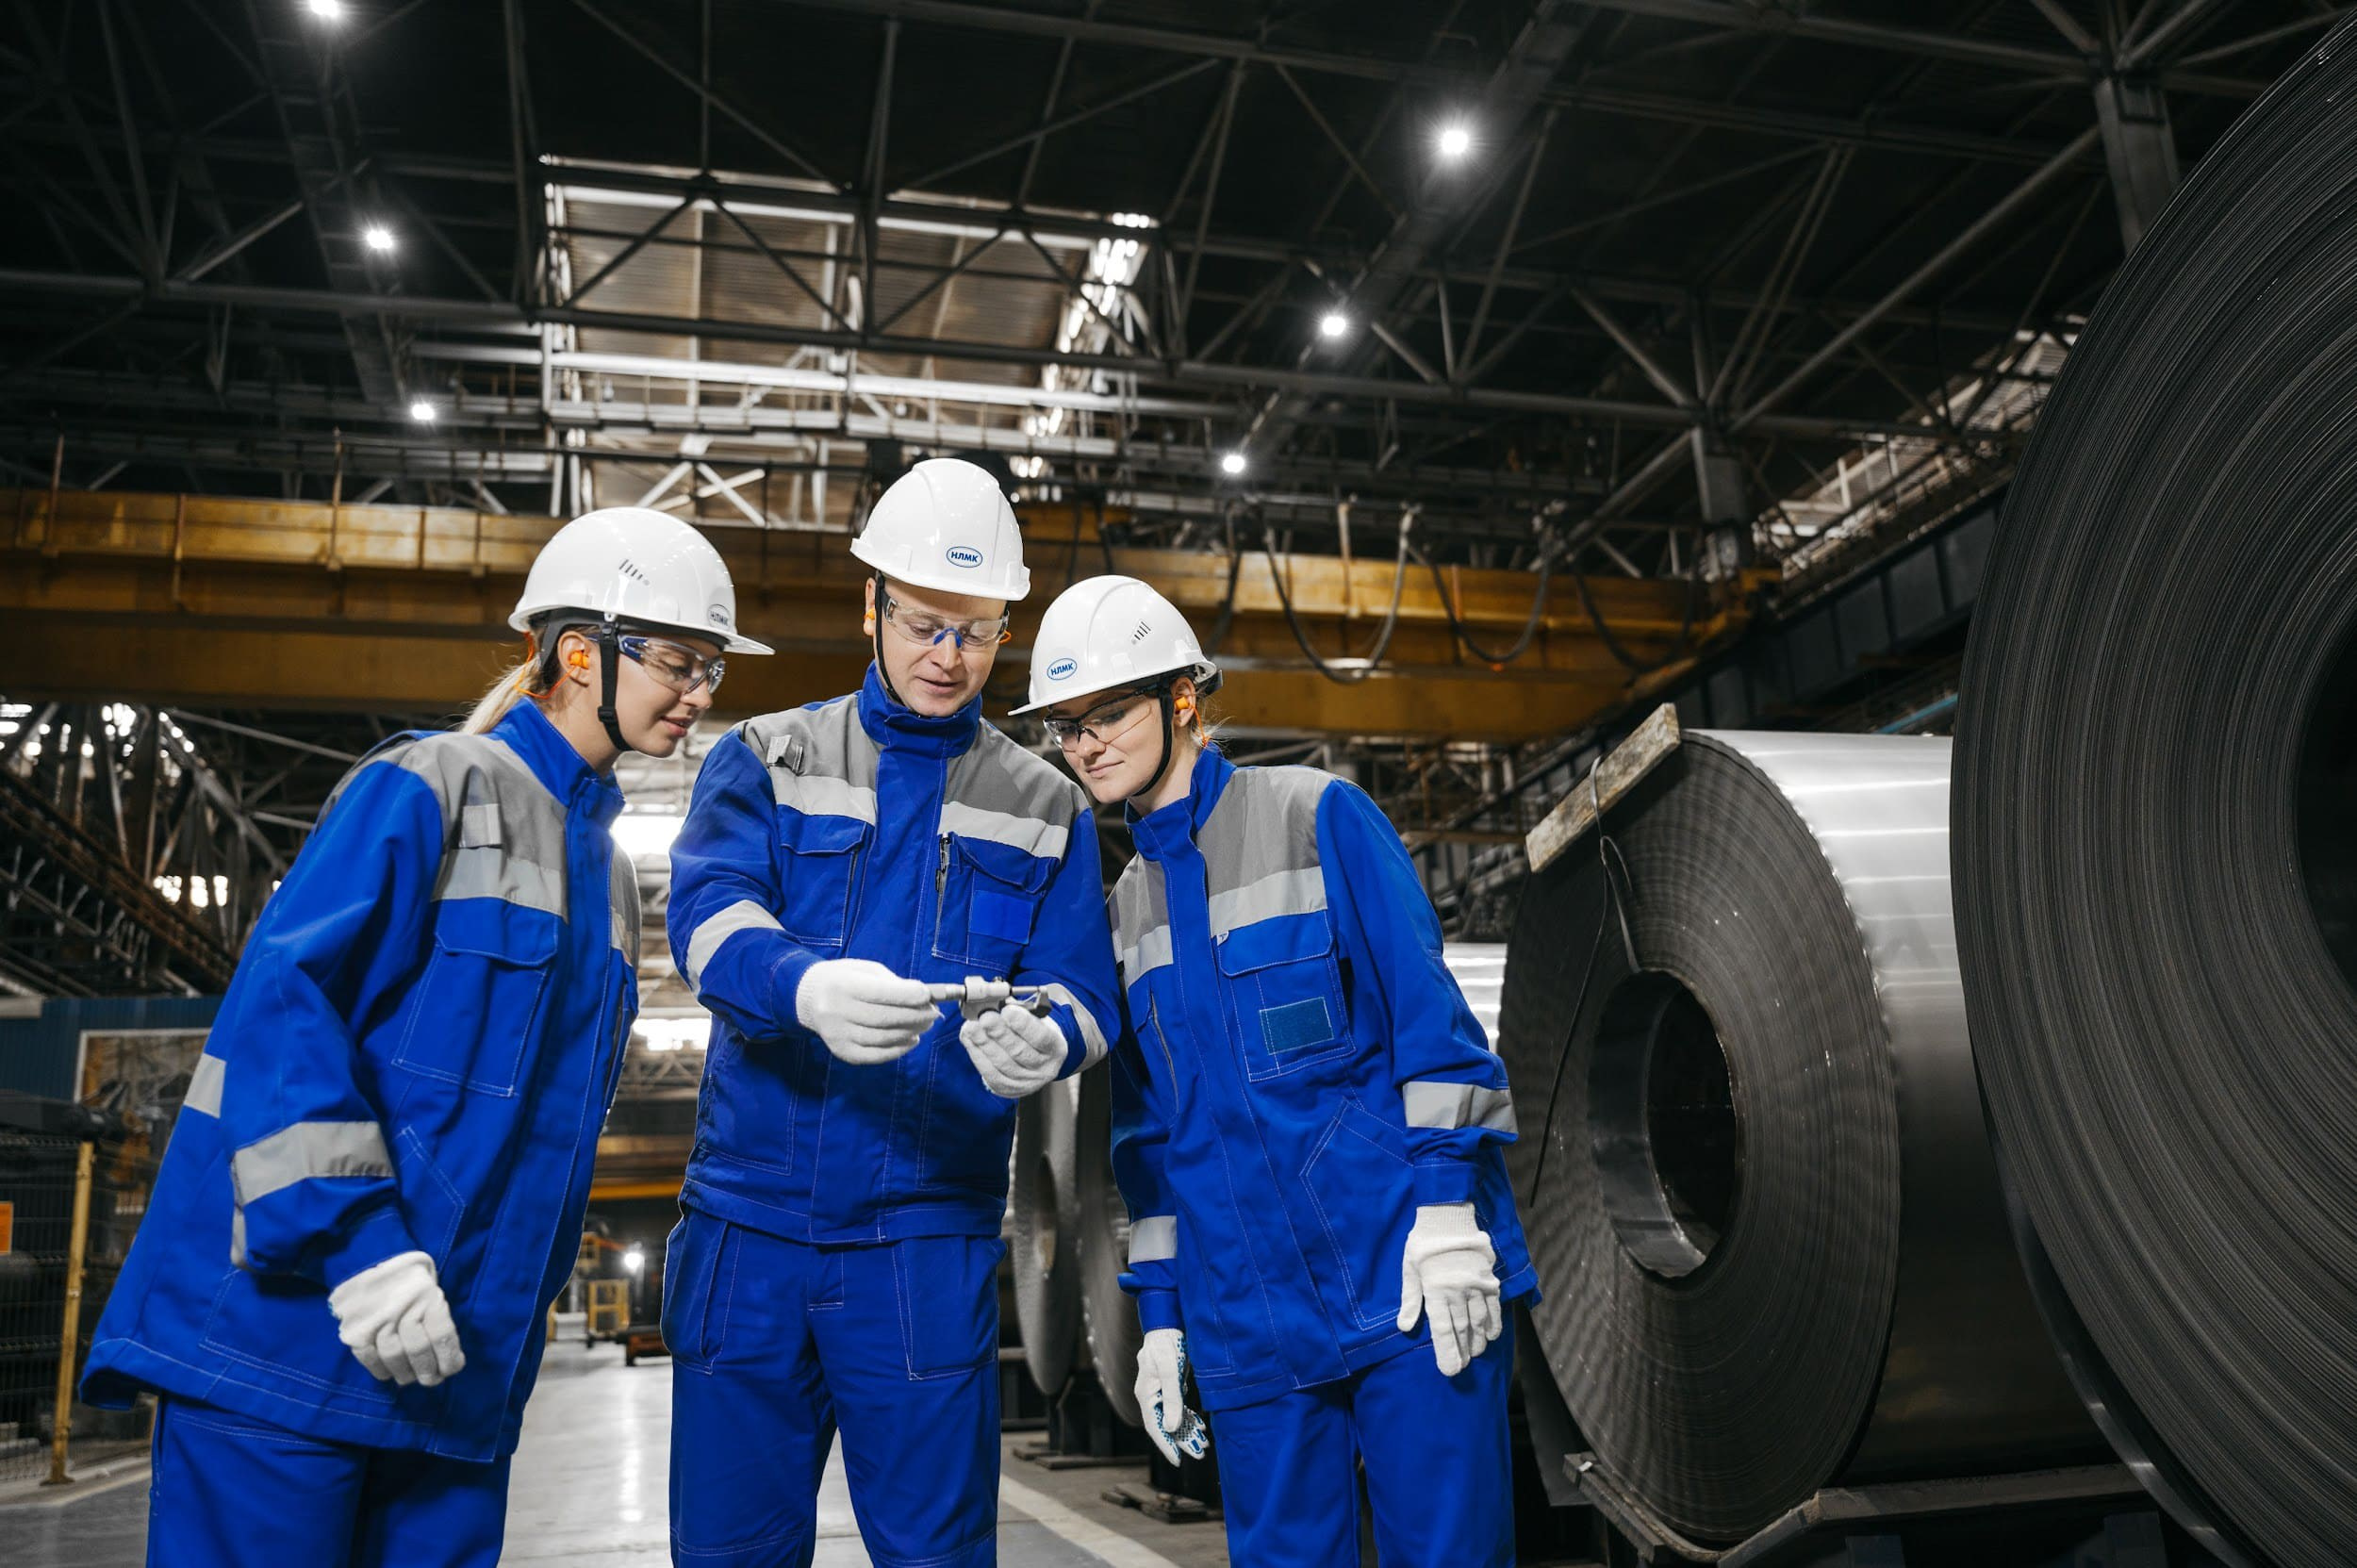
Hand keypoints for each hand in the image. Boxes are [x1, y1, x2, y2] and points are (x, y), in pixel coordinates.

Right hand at [328, 1251, 465, 1386]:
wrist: (369, 1255)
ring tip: (410, 1377)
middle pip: (418, 1351)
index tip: (451, 1370)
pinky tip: (388, 1372)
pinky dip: (380, 1369)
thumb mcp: (432, 1288)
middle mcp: (404, 1308)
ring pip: (394, 1357)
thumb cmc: (409, 1278)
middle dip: (428, 1372)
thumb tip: (449, 1357)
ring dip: (405, 1374)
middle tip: (430, 1380)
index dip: (449, 1360)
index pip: (443, 1337)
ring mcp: (378, 1319)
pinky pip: (369, 1356)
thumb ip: (437, 1319)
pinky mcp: (356, 1328)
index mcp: (429, 1297)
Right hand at [795, 958, 946, 1063]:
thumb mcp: (866, 971)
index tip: (929, 995)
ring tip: (925, 1025)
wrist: (809, 998)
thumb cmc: (846, 979)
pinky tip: (911, 1040)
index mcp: (842, 985)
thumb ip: (893, 983)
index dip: (908, 995)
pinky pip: (874, 1055)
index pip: (880, 993)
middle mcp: (836, 1011)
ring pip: (882, 1038)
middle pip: (883, 1019)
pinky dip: (897, 1050)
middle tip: (933, 1013)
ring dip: (910, 1032)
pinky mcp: (841, 1051)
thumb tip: (924, 997)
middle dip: (914, 1016)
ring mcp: (837, 1034)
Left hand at [959, 1002, 1064, 1097]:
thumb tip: (996, 1001)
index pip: (1041, 1037)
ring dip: (983, 1043)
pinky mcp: (1008, 1089)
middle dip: (999, 1032)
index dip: (1023, 1024)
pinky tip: (969, 1039)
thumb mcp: (1035, 1019)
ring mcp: (1026, 1082)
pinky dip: (976, 1054)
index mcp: (1055, 1047)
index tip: (1007, 1010)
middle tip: (985, 1017)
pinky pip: (989, 1072)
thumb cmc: (1034, 1032)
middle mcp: (1044, 1069)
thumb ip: (1018, 1011)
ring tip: (971, 1027)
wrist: (1036, 1059)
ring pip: (1001, 1063)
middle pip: (1019, 1051)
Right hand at [1134, 1327, 1209, 1465]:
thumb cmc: (1167, 1344)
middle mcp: (1150, 1396)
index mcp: (1146, 1394)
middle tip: (1200, 1454)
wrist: (1167, 1325)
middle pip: (1165, 1426)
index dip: (1166, 1445)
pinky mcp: (1168, 1387)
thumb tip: (1171, 1428)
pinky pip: (1176, 1409)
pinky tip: (1200, 1426)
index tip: (1178, 1461)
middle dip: (1182, 1442)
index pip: (1155, 1427)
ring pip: (1172, 1419)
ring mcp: (1159, 1392)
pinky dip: (1188, 1419)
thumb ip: (1171, 1399)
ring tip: (1204, 1443)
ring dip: (1187, 1432)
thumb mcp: (1170, 1370)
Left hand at [1395, 1202, 1501, 1377]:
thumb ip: (1410, 1300)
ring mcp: (1475, 1286)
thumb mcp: (1409, 1269)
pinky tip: (1492, 1335)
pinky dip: (1494, 1322)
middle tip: (1464, 1366)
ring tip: (1476, 1353)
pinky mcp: (1488, 1278)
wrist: (1448, 1216)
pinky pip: (1494, 1305)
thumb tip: (1404, 1327)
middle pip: (1462, 1329)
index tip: (1451, 1371)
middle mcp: (1457, 1292)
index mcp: (1435, 1291)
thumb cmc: (1423, 1243)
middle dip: (1462, 1350)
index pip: (1444, 1330)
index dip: (1447, 1352)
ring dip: (1478, 1340)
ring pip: (1479, 1320)